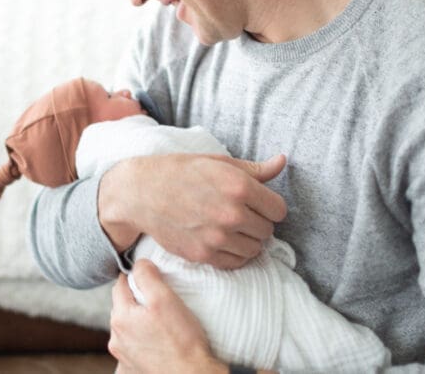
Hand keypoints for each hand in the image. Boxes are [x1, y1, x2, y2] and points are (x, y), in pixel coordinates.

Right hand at [99, 153, 286, 268]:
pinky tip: (221, 239)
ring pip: (255, 249)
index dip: (269, 205)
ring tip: (229, 227)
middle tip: (238, 213)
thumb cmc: (180, 172)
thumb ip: (254, 169)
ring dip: (247, 240)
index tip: (255, 203)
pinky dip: (233, 254)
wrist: (141, 193)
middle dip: (257, 222)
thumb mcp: (217, 162)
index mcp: (238, 186)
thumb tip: (283, 161)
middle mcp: (231, 214)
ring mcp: (217, 237)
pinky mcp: (203, 255)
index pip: (279, 210)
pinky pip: (236, 263)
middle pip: (268, 231)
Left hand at [109, 259, 225, 373]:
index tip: (151, 277)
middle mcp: (116, 337)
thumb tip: (139, 264)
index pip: (120, 284)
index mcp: (120, 317)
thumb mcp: (165, 298)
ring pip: (128, 326)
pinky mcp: (133, 366)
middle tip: (160, 299)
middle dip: (137, 299)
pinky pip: (135, 344)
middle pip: (123, 306)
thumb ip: (147, 276)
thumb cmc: (182, 341)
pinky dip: (143, 338)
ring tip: (162, 321)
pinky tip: (159, 339)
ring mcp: (123, 354)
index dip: (136, 277)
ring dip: (140, 320)